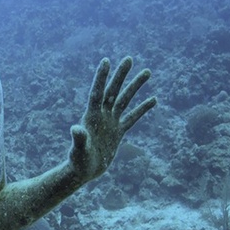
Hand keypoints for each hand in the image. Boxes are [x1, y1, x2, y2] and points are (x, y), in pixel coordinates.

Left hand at [69, 56, 155, 183]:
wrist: (84, 172)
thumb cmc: (79, 161)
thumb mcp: (79, 150)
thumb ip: (79, 139)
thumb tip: (76, 129)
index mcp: (91, 116)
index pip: (97, 92)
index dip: (101, 77)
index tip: (106, 60)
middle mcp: (101, 115)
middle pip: (113, 90)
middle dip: (121, 75)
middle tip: (129, 58)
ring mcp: (111, 122)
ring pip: (125, 100)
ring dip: (135, 86)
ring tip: (147, 71)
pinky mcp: (118, 132)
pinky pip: (132, 117)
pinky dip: (143, 108)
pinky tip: (153, 99)